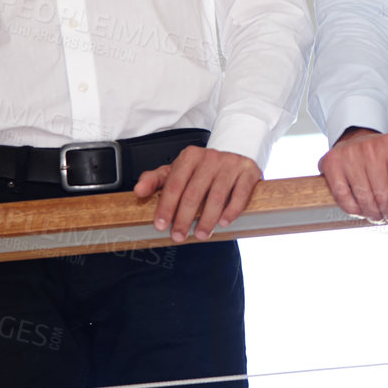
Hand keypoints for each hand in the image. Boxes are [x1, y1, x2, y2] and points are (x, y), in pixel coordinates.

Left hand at [134, 146, 260, 242]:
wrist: (236, 152)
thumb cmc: (203, 168)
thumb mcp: (178, 170)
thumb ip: (155, 180)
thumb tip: (139, 191)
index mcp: (190, 156)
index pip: (174, 184)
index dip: (166, 207)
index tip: (161, 225)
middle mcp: (210, 158)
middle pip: (194, 193)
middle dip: (184, 218)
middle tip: (178, 235)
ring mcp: (231, 164)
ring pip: (216, 197)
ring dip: (207, 220)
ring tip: (200, 234)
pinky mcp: (248, 172)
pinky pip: (239, 194)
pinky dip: (231, 211)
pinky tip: (224, 222)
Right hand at [318, 128, 387, 223]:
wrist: (355, 137)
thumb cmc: (386, 149)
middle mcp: (370, 149)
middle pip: (384, 196)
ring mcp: (349, 156)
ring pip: (364, 199)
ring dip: (373, 215)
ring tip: (378, 218)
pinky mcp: (331, 164)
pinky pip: (343, 196)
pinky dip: (353, 209)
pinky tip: (361, 212)